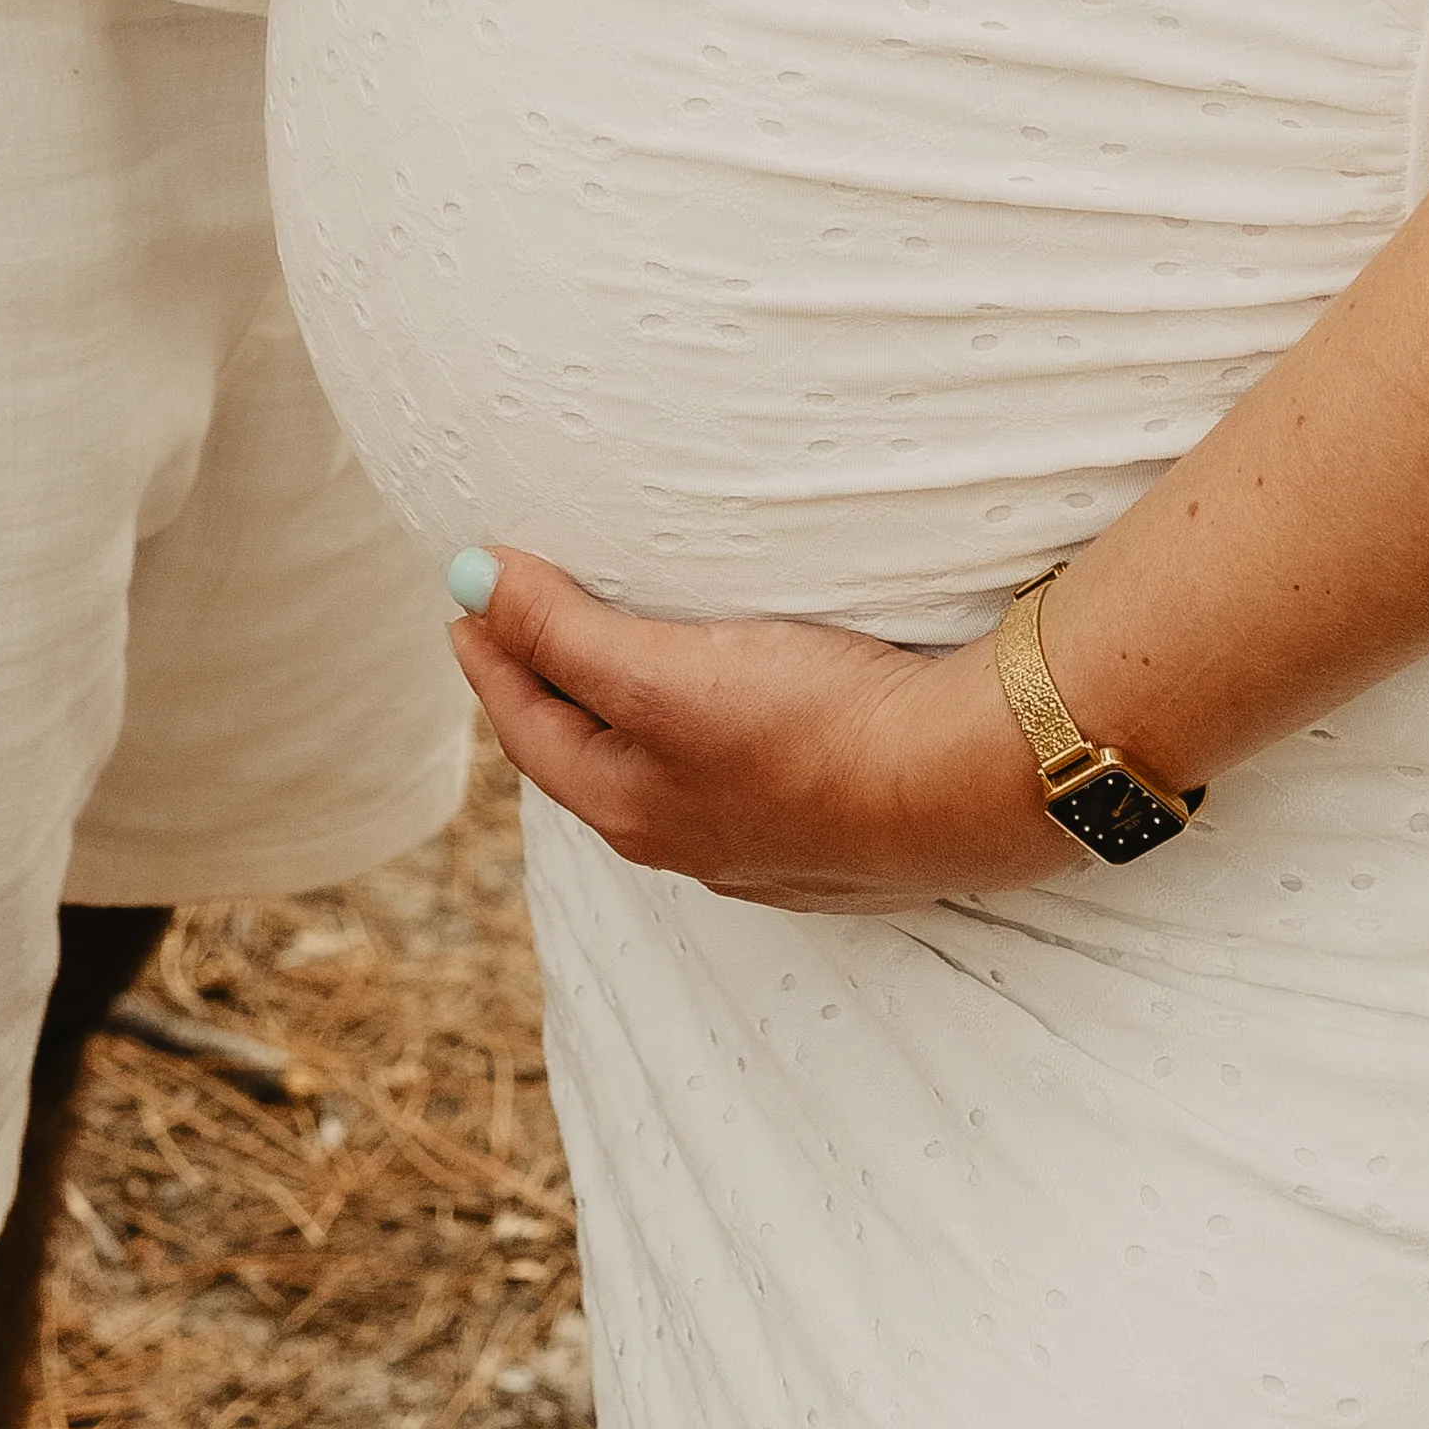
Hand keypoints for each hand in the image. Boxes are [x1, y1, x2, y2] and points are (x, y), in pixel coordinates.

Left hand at [449, 546, 1062, 908]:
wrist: (963, 784)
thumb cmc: (810, 725)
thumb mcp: (663, 673)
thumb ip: (563, 631)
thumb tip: (473, 582)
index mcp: (630, 808)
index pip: (527, 724)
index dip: (490, 654)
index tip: (465, 598)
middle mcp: (685, 841)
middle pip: (588, 754)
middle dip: (549, 690)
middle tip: (521, 626)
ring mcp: (760, 846)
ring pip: (660, 772)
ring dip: (625, 715)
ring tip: (611, 662)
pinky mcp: (826, 828)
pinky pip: (730, 777)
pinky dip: (698, 734)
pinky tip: (725, 716)